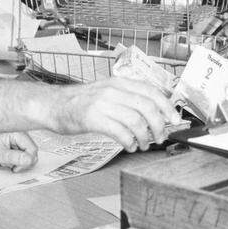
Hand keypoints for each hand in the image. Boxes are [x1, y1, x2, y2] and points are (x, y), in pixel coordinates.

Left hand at [0, 132, 38, 171]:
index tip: (15, 169)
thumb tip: (30, 160)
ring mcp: (17, 136)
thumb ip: (14, 157)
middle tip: (12, 168)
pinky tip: (6, 159)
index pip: (32, 149)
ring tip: (6, 162)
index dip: (27, 161)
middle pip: (31, 150)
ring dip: (19, 160)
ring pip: (27, 152)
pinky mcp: (14, 141)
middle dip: (23, 161)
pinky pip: (21, 151)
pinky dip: (15, 158)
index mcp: (16, 132)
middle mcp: (19, 132)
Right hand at [49, 77, 177, 151]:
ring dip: (144, 137)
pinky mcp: (93, 119)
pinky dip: (129, 142)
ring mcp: (102, 104)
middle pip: (147, 107)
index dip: (167, 106)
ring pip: (136, 121)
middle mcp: (113, 90)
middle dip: (158, 125)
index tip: (174, 120)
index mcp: (119, 82)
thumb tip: (154, 113)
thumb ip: (127, 99)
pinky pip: (120, 132)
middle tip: (160, 137)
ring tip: (143, 145)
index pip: (151, 91)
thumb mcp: (107, 92)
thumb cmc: (81, 102)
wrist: (53, 105)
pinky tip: (129, 146)